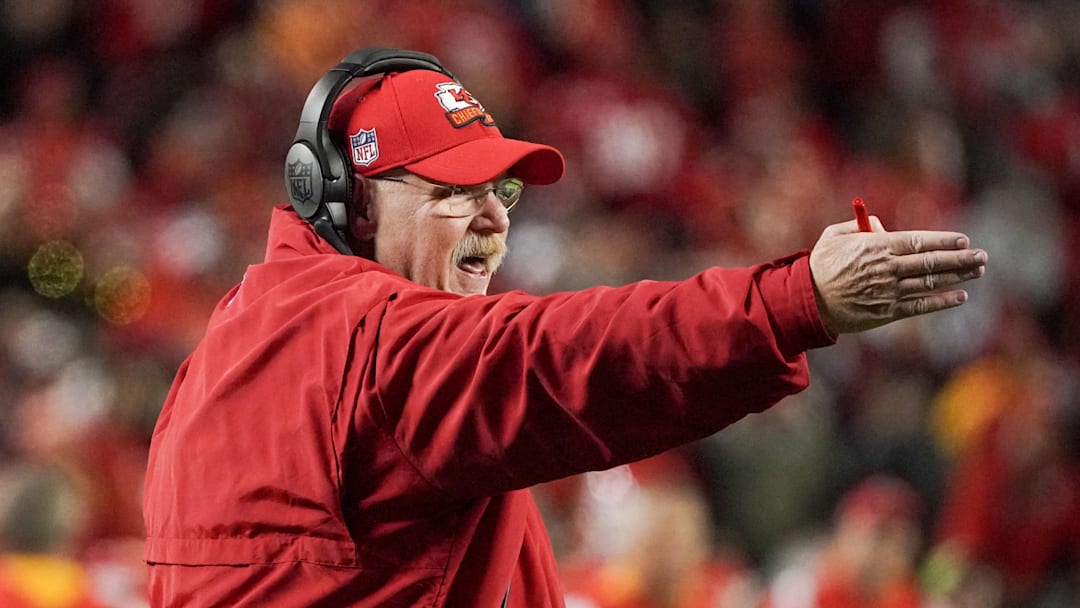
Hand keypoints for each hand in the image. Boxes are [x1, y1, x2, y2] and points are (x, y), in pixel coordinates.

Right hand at [809, 216, 987, 333]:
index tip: (964, 240)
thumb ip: (860, 226)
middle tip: (982, 256)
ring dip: (958, 277)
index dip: (945, 241)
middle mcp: (887, 269)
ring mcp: (889, 292)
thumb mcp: (834, 236)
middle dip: (961, 259)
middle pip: (932, 262)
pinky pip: (921, 306)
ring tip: (977, 272)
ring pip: (930, 283)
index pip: (920, 241)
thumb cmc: (820, 265)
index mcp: (876, 247)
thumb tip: (884, 226)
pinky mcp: (887, 312)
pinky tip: (959, 297)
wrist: (807, 301)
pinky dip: (942, 302)